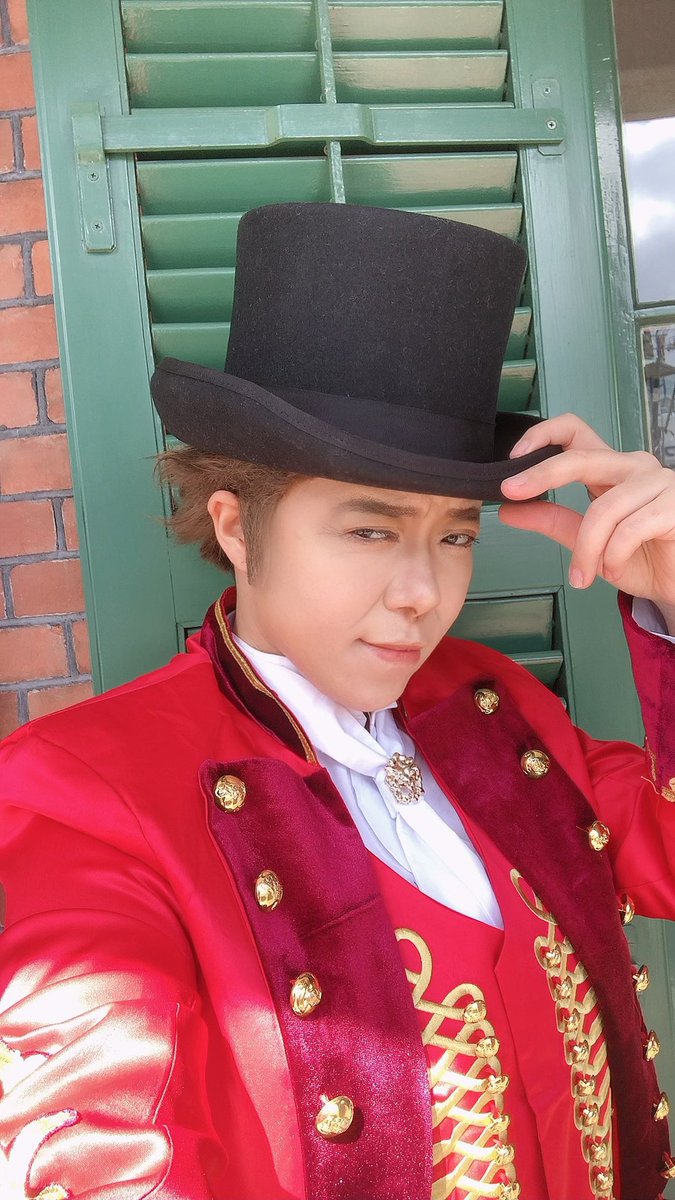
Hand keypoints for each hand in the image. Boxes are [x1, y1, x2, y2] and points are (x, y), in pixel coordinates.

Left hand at [498, 413, 674, 625]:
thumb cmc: (639, 558)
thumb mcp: (587, 541)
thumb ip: (552, 521)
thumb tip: (509, 510)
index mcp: (611, 468)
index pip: (576, 432)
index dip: (542, 435)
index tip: (513, 458)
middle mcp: (635, 467)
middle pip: (581, 458)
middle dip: (542, 474)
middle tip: (512, 493)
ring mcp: (659, 483)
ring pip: (603, 510)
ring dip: (586, 551)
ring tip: (582, 577)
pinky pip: (629, 530)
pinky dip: (614, 557)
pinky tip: (615, 570)